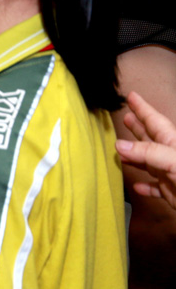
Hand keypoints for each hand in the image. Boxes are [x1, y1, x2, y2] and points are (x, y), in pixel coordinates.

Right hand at [117, 91, 175, 209]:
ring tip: (120, 151)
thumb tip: (119, 144)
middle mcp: (170, 156)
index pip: (154, 122)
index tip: (131, 96)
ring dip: (134, 156)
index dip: (143, 109)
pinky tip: (137, 186)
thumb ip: (148, 152)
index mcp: (173, 144)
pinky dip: (144, 186)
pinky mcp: (170, 193)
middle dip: (138, 127)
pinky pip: (154, 187)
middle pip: (150, 138)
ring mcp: (170, 175)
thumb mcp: (174, 162)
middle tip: (125, 117)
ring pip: (148, 162)